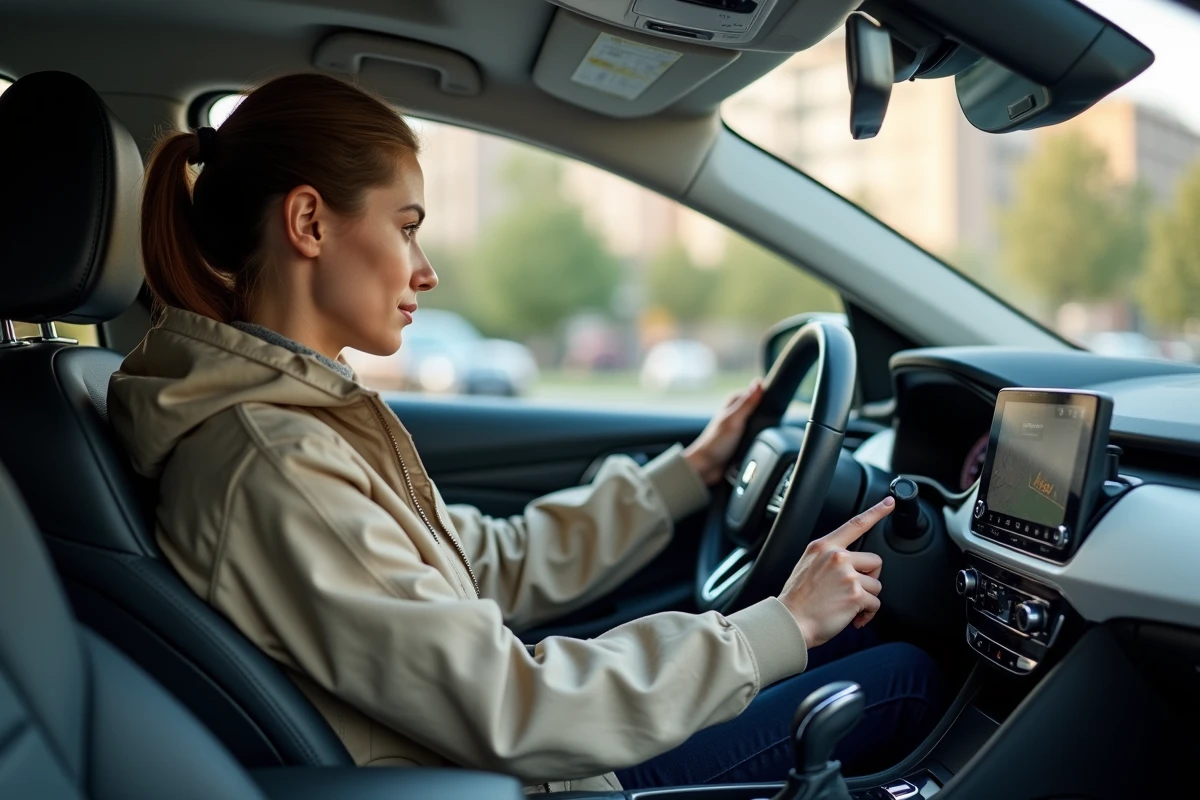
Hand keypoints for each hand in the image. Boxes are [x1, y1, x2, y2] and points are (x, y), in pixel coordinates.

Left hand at [683, 379, 763, 485]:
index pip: (756, 392)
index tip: (775, 402)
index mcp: (734, 403)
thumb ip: (747, 403)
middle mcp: (737, 413)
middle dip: (767, 415)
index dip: (767, 395)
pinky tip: (762, 443)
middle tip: (770, 422)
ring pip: (761, 424)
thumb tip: (758, 383)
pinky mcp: (743, 440)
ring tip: (763, 435)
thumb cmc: (716, 442)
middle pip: (761, 408)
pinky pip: (758, 437)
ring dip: (764, 429)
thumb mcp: (734, 420)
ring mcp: (740, 427)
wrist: (707, 466)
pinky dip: (760, 440)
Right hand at [777, 497, 892, 646]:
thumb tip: (851, 564)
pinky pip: (875, 603)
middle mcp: (837, 557)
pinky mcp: (856, 594)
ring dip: (867, 599)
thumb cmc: (797, 600)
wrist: (791, 621)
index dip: (876, 512)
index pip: (855, 524)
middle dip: (869, 578)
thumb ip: (828, 558)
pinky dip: (867, 614)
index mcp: (823, 546)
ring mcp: (847, 575)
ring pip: (876, 585)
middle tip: (853, 591)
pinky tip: (853, 617)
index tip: (890, 502)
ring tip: (848, 606)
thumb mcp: (807, 565)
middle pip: (874, 561)